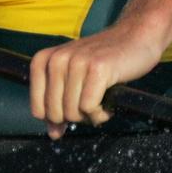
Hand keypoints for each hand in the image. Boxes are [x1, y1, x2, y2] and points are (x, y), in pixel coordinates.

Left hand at [29, 24, 162, 139]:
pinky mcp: (98, 68)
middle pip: (56, 113)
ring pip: (73, 112)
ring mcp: (77, 62)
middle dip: (75, 117)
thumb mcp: (73, 80)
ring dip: (91, 115)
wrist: (134, 38)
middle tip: (90, 103)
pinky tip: (108, 102)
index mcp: (45, 60)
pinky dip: (101, 113)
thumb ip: (59, 106)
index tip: (72, 109)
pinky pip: (90, 107)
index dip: (55, 118)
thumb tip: (53, 134)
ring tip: (101, 100)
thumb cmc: (102, 63)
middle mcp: (57, 59)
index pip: (38, 108)